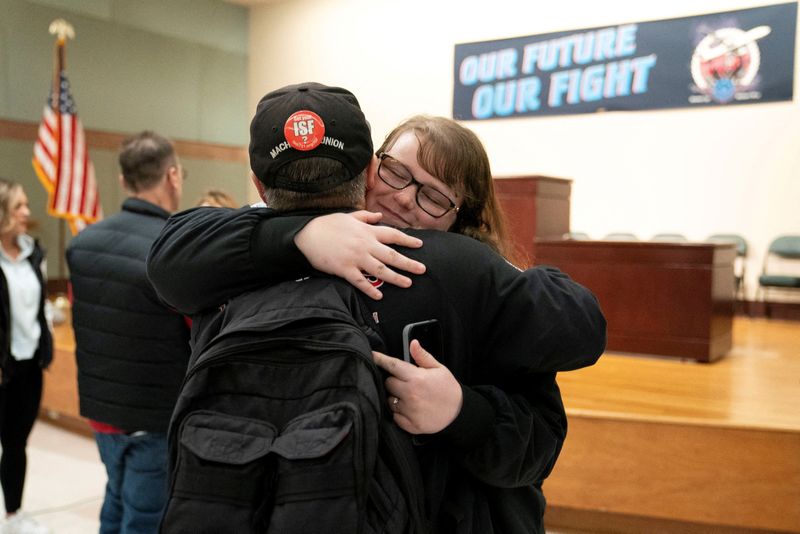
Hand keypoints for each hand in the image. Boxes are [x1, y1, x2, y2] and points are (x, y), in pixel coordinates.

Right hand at [294, 211, 425, 299]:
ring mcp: (356, 258)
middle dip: (408, 263)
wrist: (306, 236)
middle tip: (423, 269)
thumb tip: (379, 216)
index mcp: (367, 231)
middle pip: (391, 255)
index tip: (420, 244)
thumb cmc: (327, 225)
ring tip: (408, 284)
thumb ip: (365, 217)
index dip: (407, 240)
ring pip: (380, 270)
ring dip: (396, 278)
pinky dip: (370, 289)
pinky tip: (380, 295)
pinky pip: (361, 281)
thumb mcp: (348, 216)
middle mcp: (365, 245)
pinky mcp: (345, 269)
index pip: (392, 235)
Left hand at [373, 340, 462, 433]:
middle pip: (388, 383)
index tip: (372, 355)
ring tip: (409, 397)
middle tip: (406, 382)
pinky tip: (410, 409)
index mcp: (416, 378)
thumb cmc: (448, 388)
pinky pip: (395, 416)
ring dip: (395, 398)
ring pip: (389, 400)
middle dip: (394, 381)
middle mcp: (410, 394)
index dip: (380, 359)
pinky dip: (399, 413)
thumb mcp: (439, 368)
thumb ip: (422, 356)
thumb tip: (412, 342)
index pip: (392, 366)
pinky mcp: (410, 425)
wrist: (458, 413)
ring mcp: (409, 411)